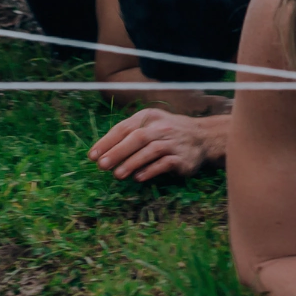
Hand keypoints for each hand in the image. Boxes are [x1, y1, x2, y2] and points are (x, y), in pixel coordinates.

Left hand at [87, 109, 221, 180]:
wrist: (202, 137)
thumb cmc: (168, 133)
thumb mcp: (150, 124)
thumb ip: (129, 134)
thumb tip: (103, 152)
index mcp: (148, 117)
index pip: (124, 128)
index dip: (107, 142)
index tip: (93, 156)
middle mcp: (161, 127)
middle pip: (136, 138)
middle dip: (117, 152)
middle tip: (101, 166)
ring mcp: (173, 142)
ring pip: (150, 151)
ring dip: (132, 163)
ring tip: (117, 175)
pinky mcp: (182, 157)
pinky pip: (164, 163)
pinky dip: (150, 170)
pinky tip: (138, 178)